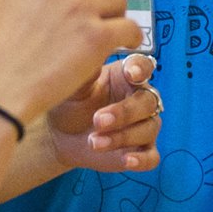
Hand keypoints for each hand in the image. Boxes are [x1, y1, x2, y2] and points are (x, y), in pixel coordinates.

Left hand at [46, 53, 163, 173]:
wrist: (60, 136)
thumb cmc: (70, 104)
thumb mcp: (73, 87)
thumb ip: (86, 73)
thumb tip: (92, 52)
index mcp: (126, 76)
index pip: (143, 66)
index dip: (141, 69)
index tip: (131, 74)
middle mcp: (140, 98)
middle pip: (147, 101)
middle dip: (124, 112)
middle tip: (98, 120)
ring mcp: (144, 125)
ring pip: (148, 128)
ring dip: (123, 136)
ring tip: (94, 142)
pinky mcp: (141, 151)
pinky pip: (152, 156)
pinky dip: (141, 159)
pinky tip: (127, 160)